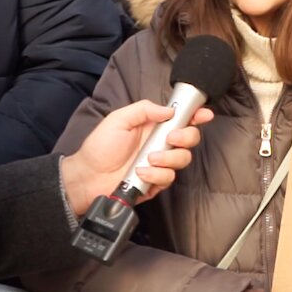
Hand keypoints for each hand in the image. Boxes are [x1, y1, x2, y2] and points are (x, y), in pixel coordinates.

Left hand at [61, 99, 213, 214]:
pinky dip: (156, 175)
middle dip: (186, 138)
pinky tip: (141, 173)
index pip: (180, 118)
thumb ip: (144, 110)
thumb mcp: (119, 119)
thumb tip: (169, 111)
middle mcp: (160, 143)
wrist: (87, 177)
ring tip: (148, 159)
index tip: (204, 114)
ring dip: (168, 159)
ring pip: (183, 159)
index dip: (196, 115)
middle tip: (170, 140)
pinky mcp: (156, 181)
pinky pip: (168, 178)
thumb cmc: (99, 147)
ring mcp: (159, 163)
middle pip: (190, 139)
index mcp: (153, 126)